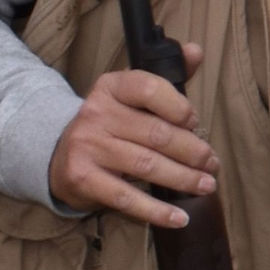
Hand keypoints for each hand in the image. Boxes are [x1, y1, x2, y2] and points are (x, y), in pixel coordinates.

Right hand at [47, 48, 217, 227]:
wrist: (57, 155)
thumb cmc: (108, 125)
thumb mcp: (129, 96)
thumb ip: (165, 78)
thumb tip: (196, 51)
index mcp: (110, 87)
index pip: (149, 88)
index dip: (180, 107)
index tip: (195, 122)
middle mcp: (96, 114)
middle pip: (156, 133)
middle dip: (193, 151)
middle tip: (212, 164)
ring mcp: (88, 147)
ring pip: (147, 166)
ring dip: (184, 179)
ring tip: (206, 185)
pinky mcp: (84, 179)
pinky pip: (128, 198)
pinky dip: (158, 211)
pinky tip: (180, 218)